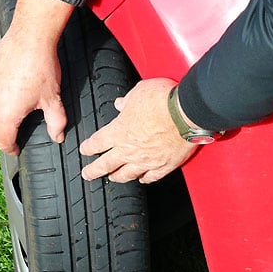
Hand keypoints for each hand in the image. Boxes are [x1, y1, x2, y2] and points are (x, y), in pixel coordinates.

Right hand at [0, 32, 65, 154]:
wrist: (30, 37)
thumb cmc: (41, 66)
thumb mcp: (53, 99)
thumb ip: (56, 123)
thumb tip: (57, 136)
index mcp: (6, 114)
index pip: (2, 141)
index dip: (10, 149)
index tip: (15, 149)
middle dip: (2, 134)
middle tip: (14, 133)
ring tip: (11, 112)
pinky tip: (6, 92)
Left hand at [79, 78, 196, 183]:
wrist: (187, 112)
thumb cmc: (163, 100)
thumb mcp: (138, 92)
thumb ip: (127, 101)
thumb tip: (120, 103)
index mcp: (119, 131)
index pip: (97, 143)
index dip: (88, 148)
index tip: (85, 150)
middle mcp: (130, 150)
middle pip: (105, 165)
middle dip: (93, 171)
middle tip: (87, 174)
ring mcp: (147, 161)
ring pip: (126, 175)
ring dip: (117, 177)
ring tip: (112, 178)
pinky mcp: (164, 166)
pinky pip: (151, 177)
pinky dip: (144, 179)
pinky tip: (142, 179)